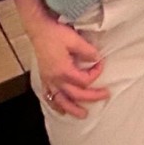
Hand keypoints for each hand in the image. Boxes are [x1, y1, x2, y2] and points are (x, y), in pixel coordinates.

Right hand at [14, 0, 108, 117]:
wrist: (39, 29)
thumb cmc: (55, 33)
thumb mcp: (74, 39)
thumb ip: (87, 51)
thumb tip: (96, 59)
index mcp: (64, 70)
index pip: (84, 79)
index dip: (96, 73)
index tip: (101, 64)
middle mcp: (55, 78)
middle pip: (75, 94)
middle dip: (91, 96)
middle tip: (104, 96)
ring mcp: (48, 79)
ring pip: (60, 100)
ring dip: (72, 109)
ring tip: (82, 115)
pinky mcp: (44, 77)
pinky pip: (49, 96)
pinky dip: (55, 105)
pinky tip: (61, 109)